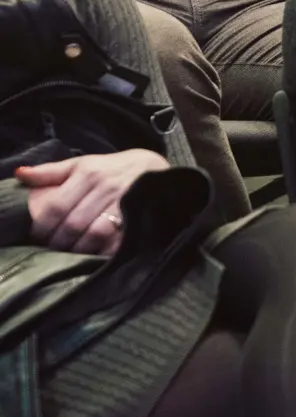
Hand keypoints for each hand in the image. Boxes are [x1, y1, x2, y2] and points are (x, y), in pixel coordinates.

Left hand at [19, 151, 169, 254]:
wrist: (154, 167)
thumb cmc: (112, 169)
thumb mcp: (82, 164)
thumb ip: (50, 172)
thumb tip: (19, 174)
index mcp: (88, 173)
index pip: (56, 207)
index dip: (42, 227)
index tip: (38, 237)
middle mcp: (105, 187)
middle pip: (72, 224)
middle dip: (58, 242)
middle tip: (53, 249)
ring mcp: (124, 202)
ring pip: (92, 234)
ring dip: (78, 249)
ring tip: (72, 252)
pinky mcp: (138, 216)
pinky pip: (115, 240)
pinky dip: (101, 251)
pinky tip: (94, 253)